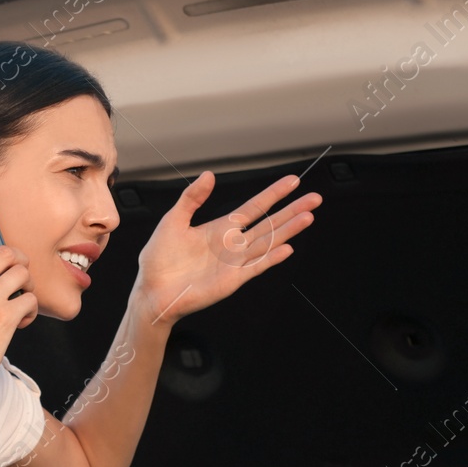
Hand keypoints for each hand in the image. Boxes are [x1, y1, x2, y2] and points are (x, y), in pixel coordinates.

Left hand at [133, 171, 321, 324]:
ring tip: (309, 216)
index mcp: (221, 228)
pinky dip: (271, 258)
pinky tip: (287, 248)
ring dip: (288, 230)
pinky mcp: (232, 280)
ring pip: (268, 242)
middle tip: (315, 198)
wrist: (152, 291)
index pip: (254, 207)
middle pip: (269, 223)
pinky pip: (256, 267)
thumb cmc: (159, 259)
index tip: (293, 182)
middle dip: (292, 210)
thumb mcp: (173, 220)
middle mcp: (233, 244)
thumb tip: (209, 175)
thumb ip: (192, 198)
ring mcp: (235, 262)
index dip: (274, 194)